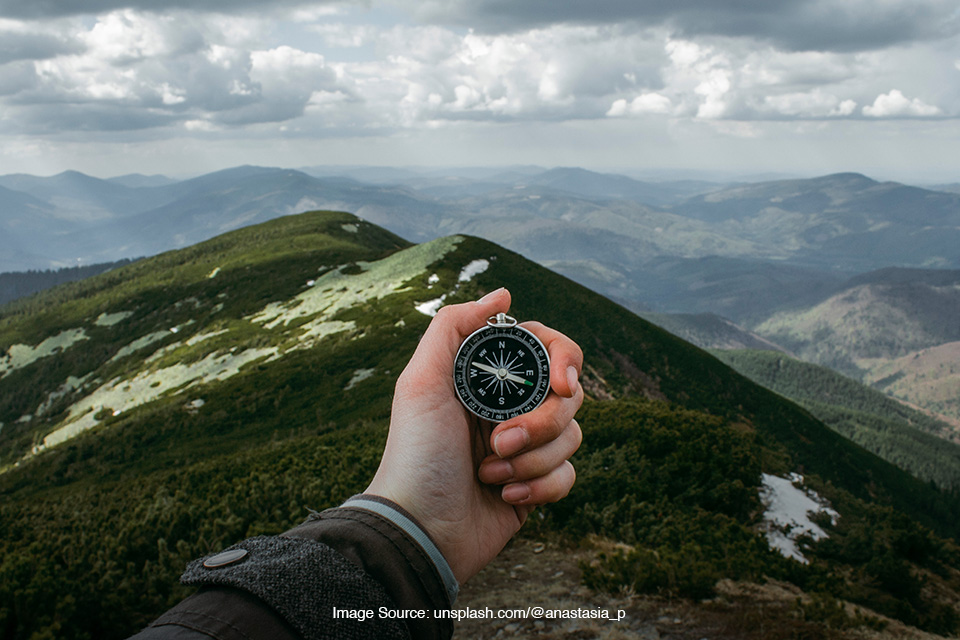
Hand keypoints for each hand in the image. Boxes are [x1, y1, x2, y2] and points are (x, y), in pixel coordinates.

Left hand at [365, 288, 583, 582]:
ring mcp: (525, 447)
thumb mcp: (421, 381)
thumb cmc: (416, 454)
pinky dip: (540, 487)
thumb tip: (504, 294)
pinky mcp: (536, 485)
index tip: (560, 385)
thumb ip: (454, 326)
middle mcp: (510, 407)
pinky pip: (568, 475)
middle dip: (540, 422)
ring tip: (490, 474)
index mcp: (488, 378)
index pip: (548, 350)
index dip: (564, 361)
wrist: (420, 529)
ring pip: (572, 436)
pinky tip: (505, 496)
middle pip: (569, 395)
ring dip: (532, 459)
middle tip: (500, 441)